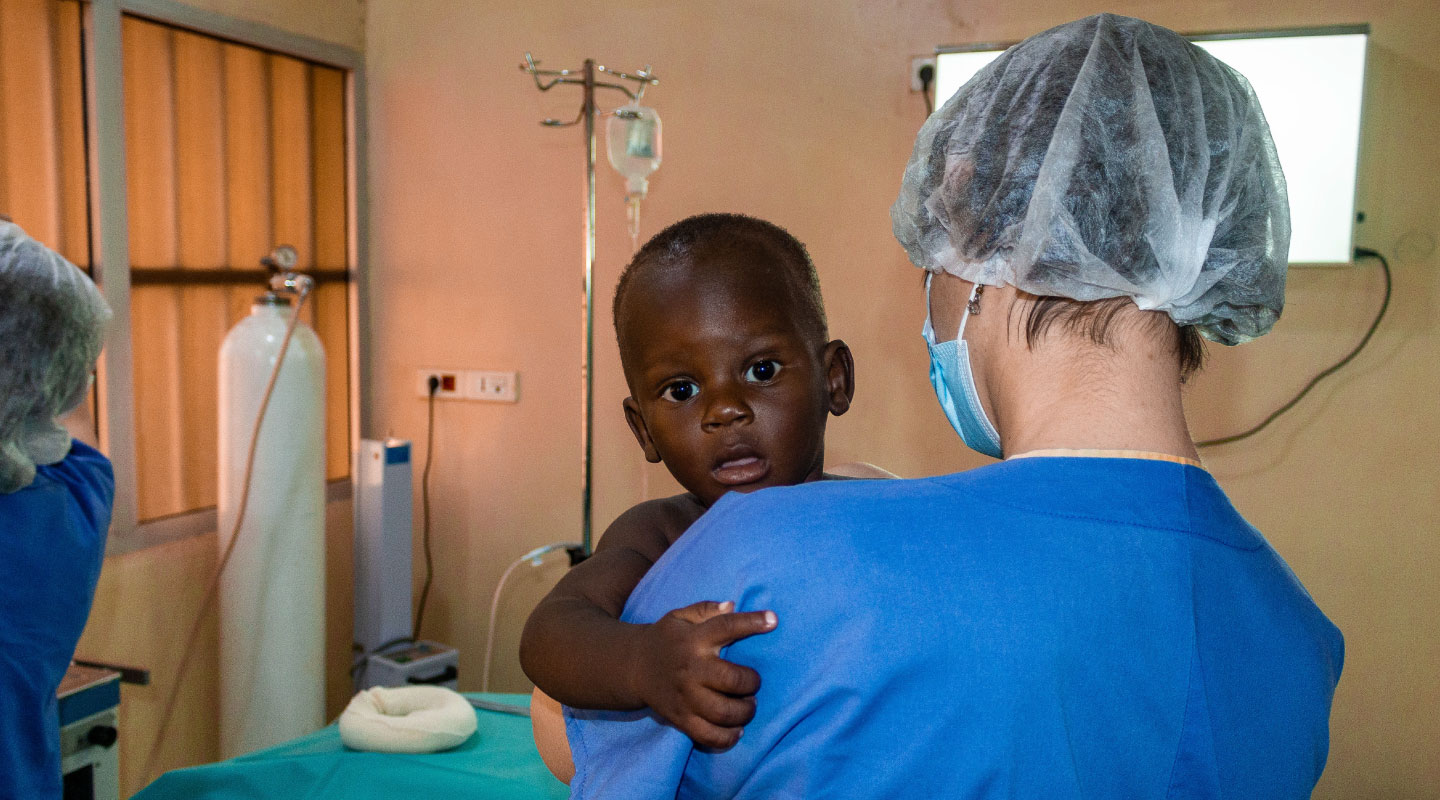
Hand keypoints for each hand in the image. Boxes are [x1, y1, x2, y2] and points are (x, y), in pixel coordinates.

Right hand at [629, 600, 776, 749]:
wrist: (633, 667)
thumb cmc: (666, 639)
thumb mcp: (680, 616)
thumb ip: (707, 609)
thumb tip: (733, 605)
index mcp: (693, 639)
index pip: (726, 627)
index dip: (752, 622)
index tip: (773, 620)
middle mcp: (690, 668)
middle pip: (732, 680)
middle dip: (752, 682)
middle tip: (753, 682)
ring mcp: (685, 697)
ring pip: (724, 712)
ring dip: (745, 711)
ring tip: (748, 705)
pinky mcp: (680, 719)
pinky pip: (708, 736)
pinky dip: (728, 737)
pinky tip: (737, 729)